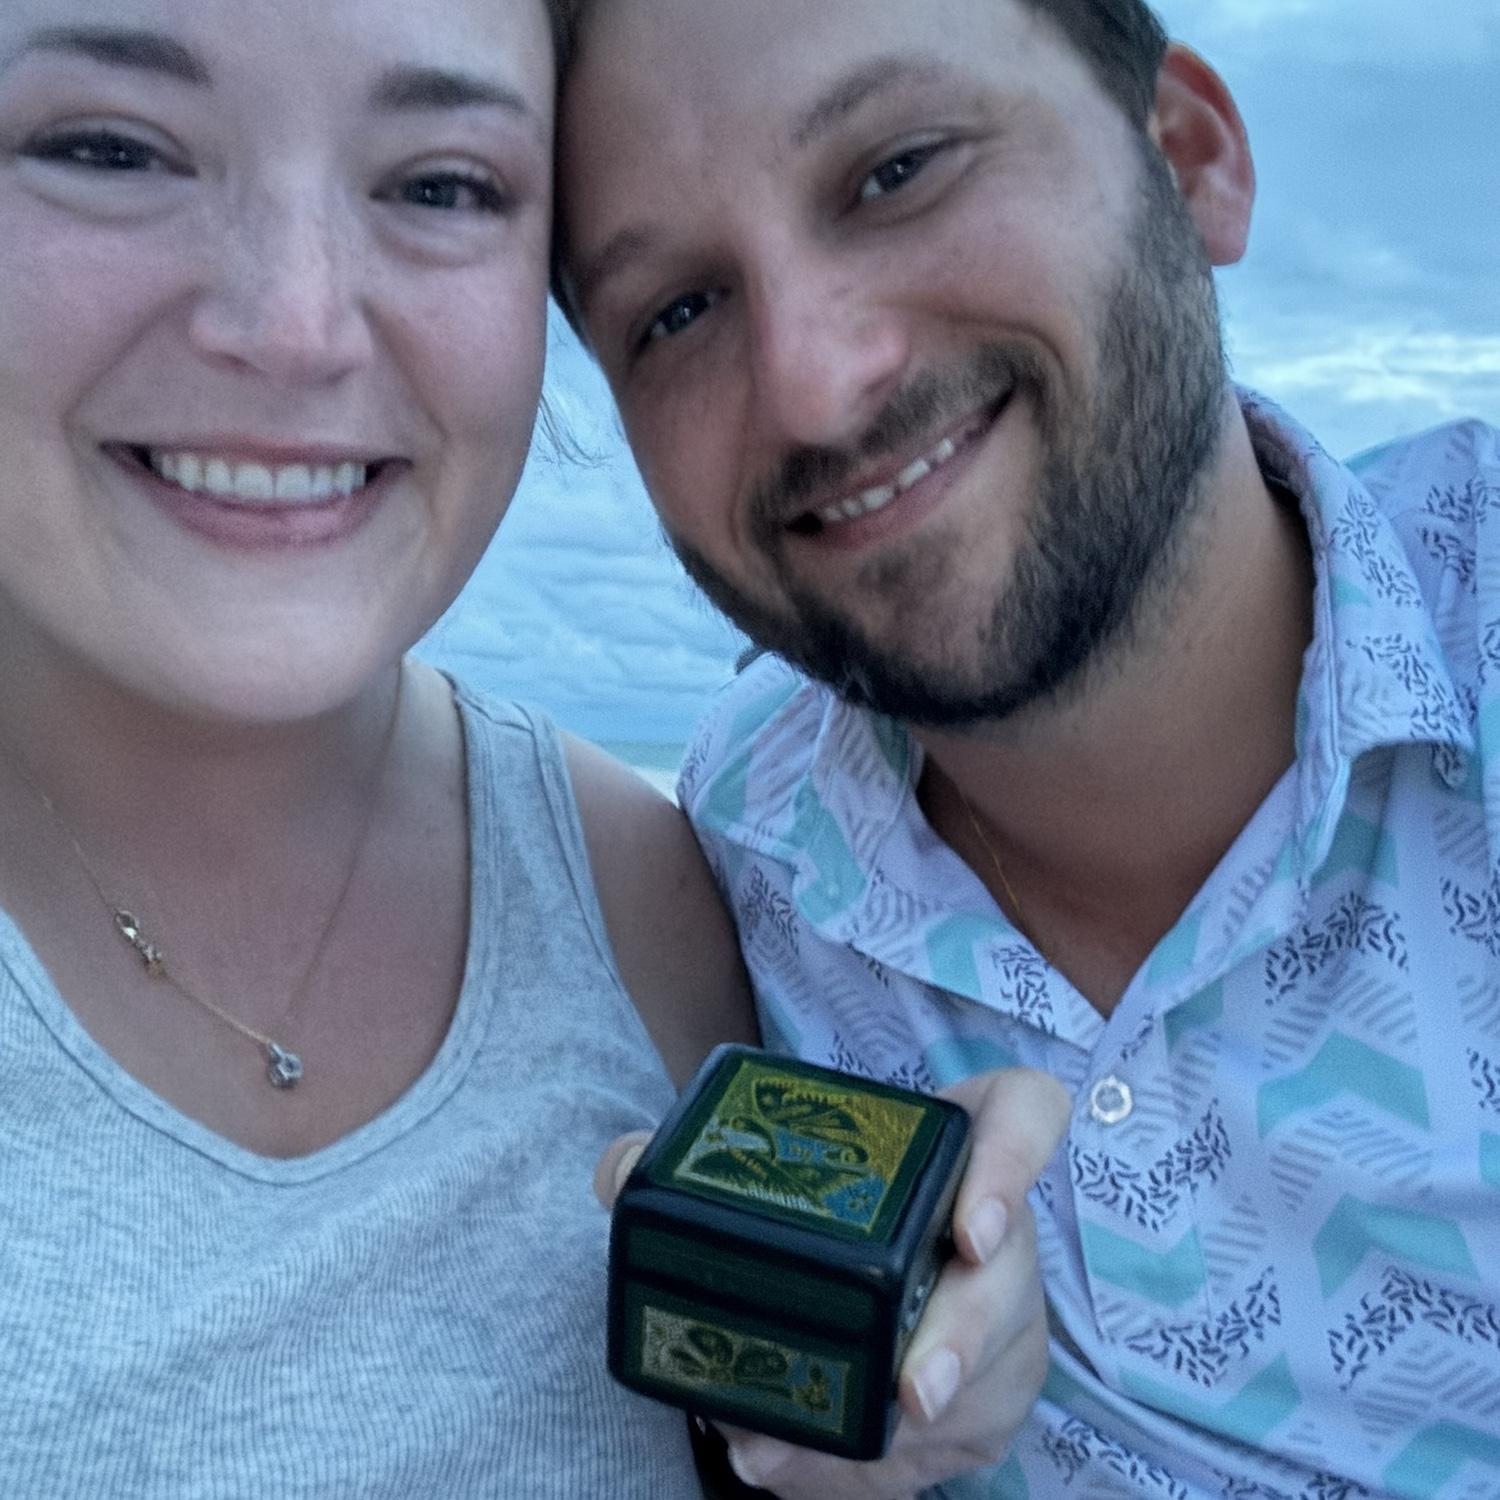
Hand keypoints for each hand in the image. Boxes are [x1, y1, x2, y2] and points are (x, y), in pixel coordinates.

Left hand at [594, 1066, 1070, 1499]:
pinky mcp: (992, 1386)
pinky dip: (875, 1471)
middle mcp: (999, 1220)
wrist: (864, 1251)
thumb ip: (687, 1154)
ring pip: (994, 1375)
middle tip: (913, 1390)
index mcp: (958, 1135)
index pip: (1027, 1113)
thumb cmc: (821, 1194)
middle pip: (1012, 1274)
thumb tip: (617, 1173)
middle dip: (966, 1340)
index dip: (1013, 1163)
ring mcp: (1007, 1307)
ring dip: (907, 1436)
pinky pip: (958, 1443)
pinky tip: (800, 1473)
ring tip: (795, 1454)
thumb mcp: (771, 1159)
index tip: (969, 1228)